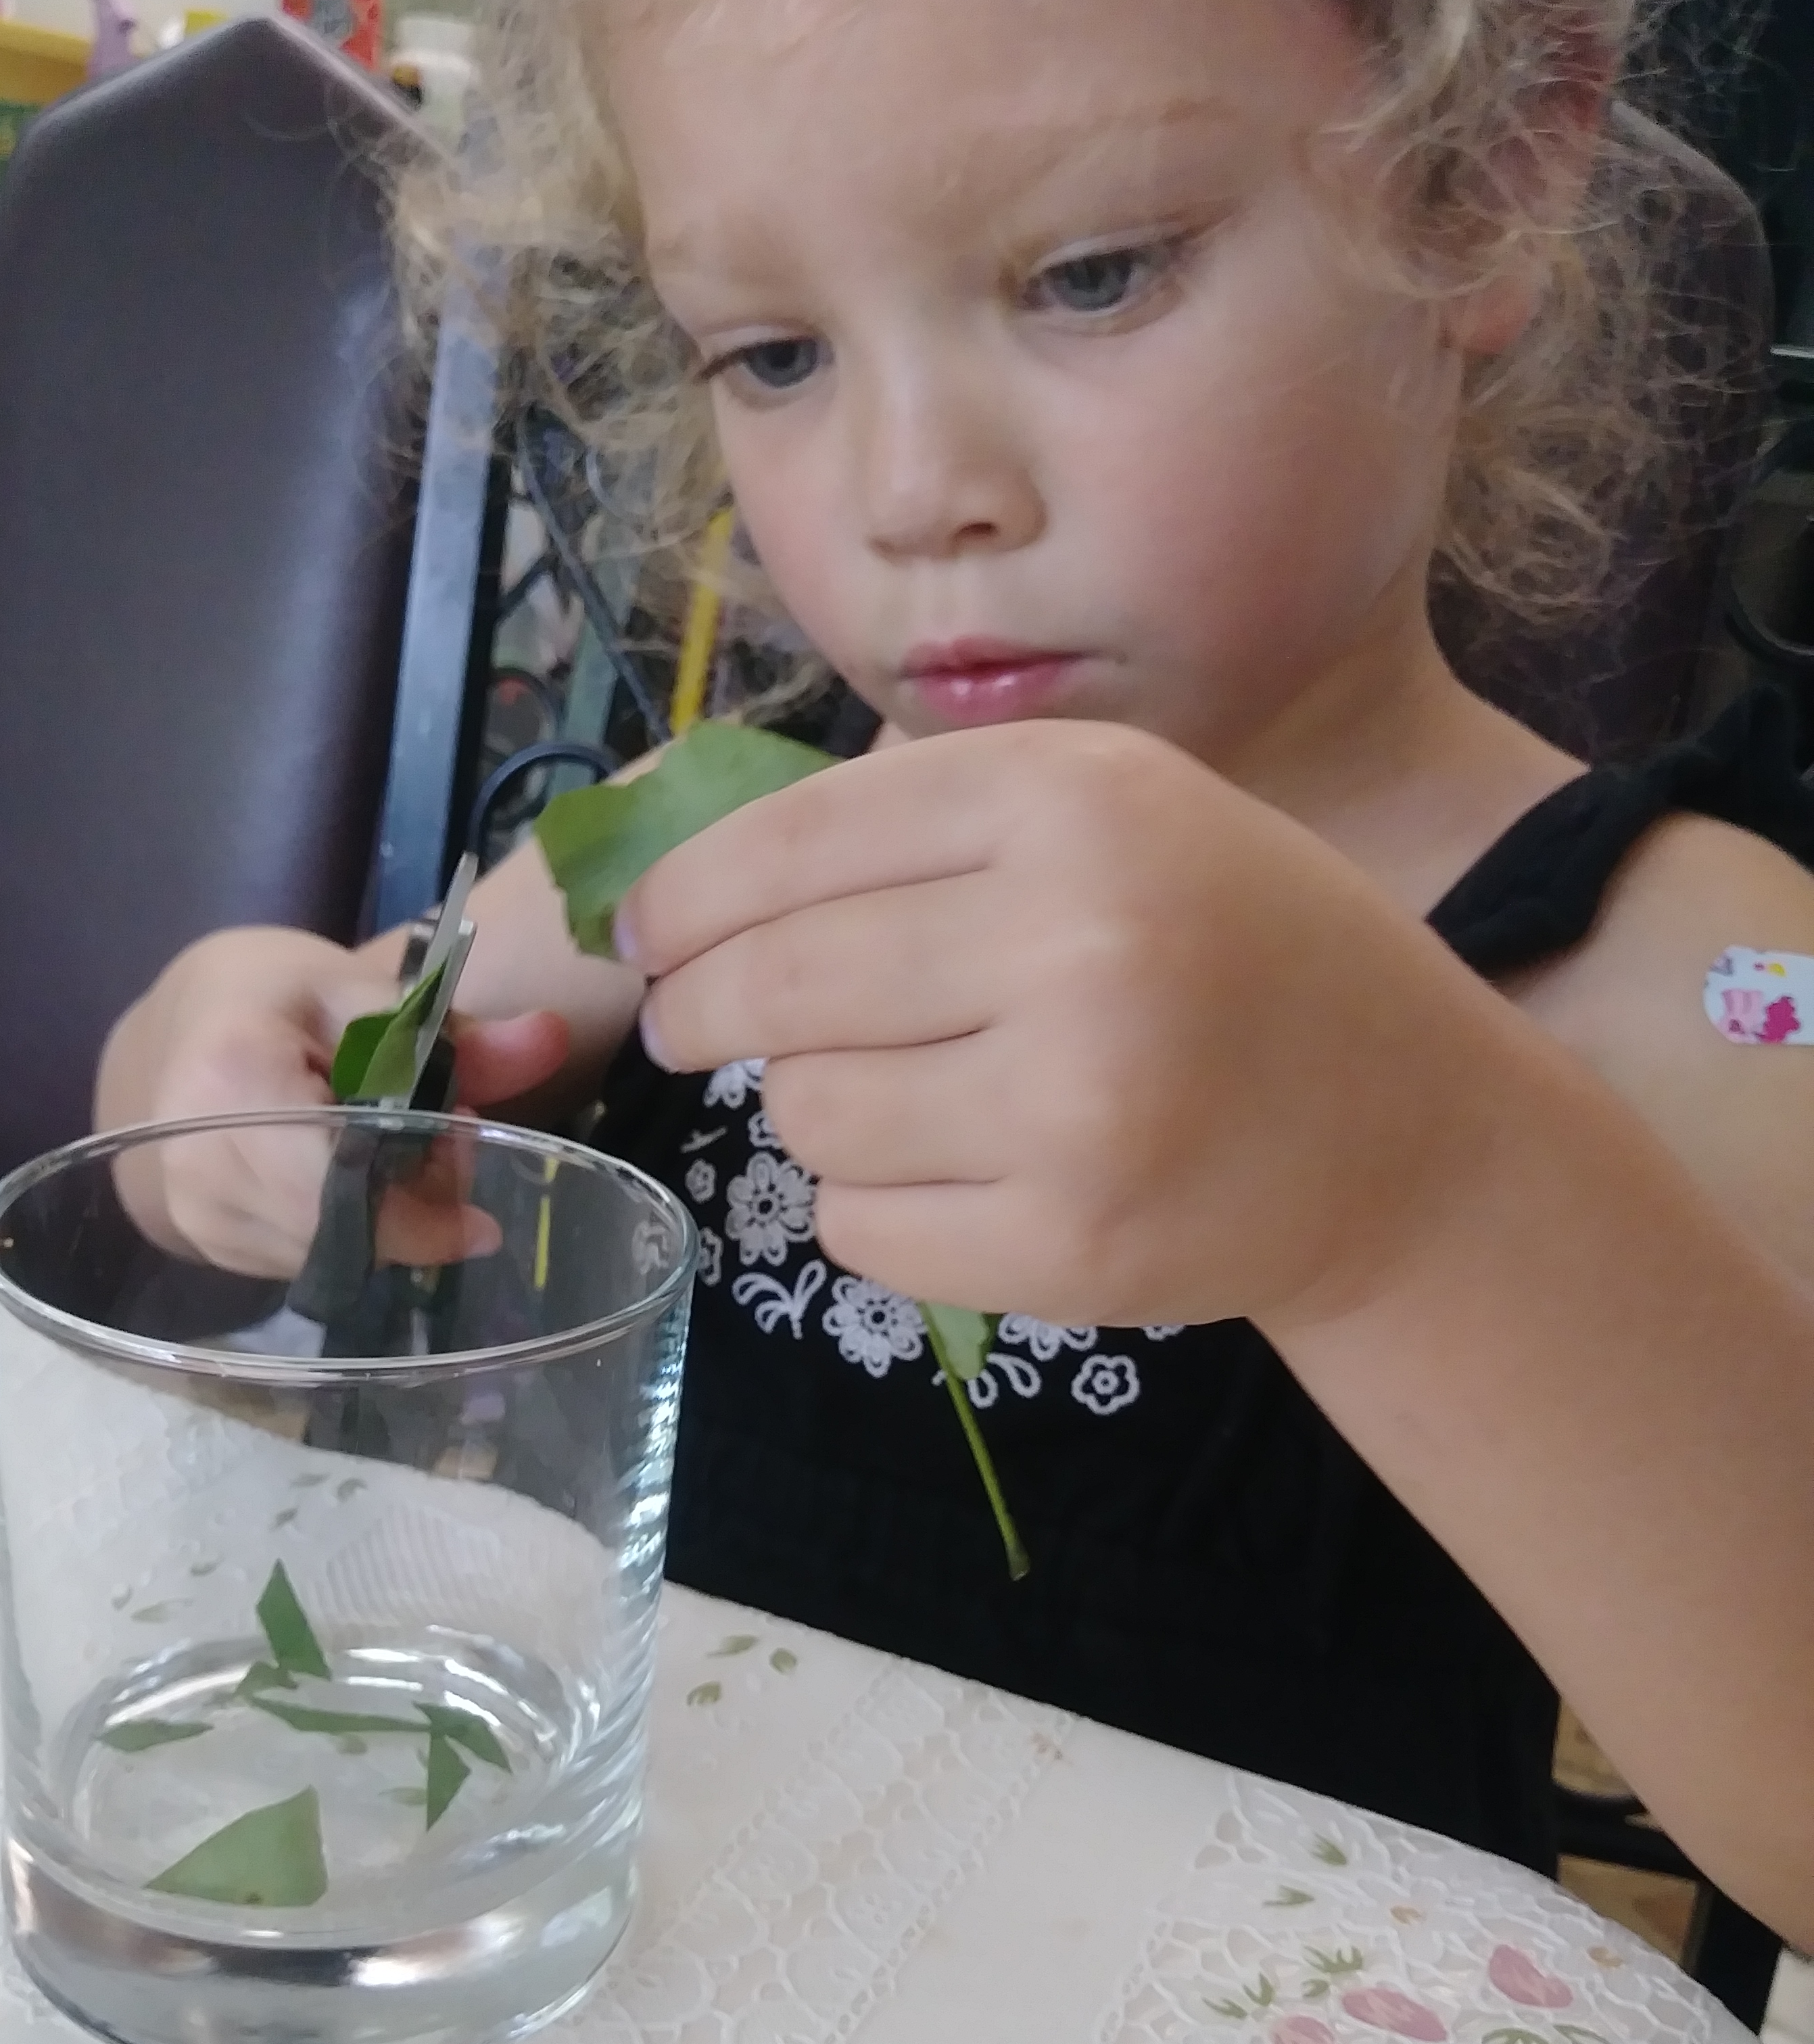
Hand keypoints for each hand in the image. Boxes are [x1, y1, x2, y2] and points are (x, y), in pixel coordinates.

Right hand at [96, 924, 568, 1275]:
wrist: (175, 1029)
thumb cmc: (269, 996)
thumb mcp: (360, 989)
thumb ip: (456, 1031)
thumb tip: (550, 1043)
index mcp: (231, 1083)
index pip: (340, 1190)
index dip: (421, 1212)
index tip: (479, 1212)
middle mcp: (200, 1167)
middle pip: (342, 1234)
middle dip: (416, 1209)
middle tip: (447, 1149)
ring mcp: (196, 1218)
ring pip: (331, 1259)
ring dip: (387, 1223)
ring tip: (400, 1155)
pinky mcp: (207, 1248)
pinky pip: (307, 1263)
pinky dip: (351, 1231)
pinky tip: (357, 1180)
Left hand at [618, 723, 1513, 1330]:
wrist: (1400, 1131)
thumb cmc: (1232, 951)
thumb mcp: (1116, 814)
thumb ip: (931, 819)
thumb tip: (694, 882)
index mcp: (1074, 799)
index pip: (794, 842)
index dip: (684, 898)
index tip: (642, 936)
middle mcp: (1073, 938)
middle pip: (778, 985)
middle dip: (700, 1010)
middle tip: (688, 1026)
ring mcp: (1075, 1105)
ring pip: (811, 1115)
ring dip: (816, 1110)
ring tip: (897, 1096)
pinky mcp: (1069, 1244)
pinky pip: (859, 1227)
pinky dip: (870, 1208)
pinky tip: (953, 1178)